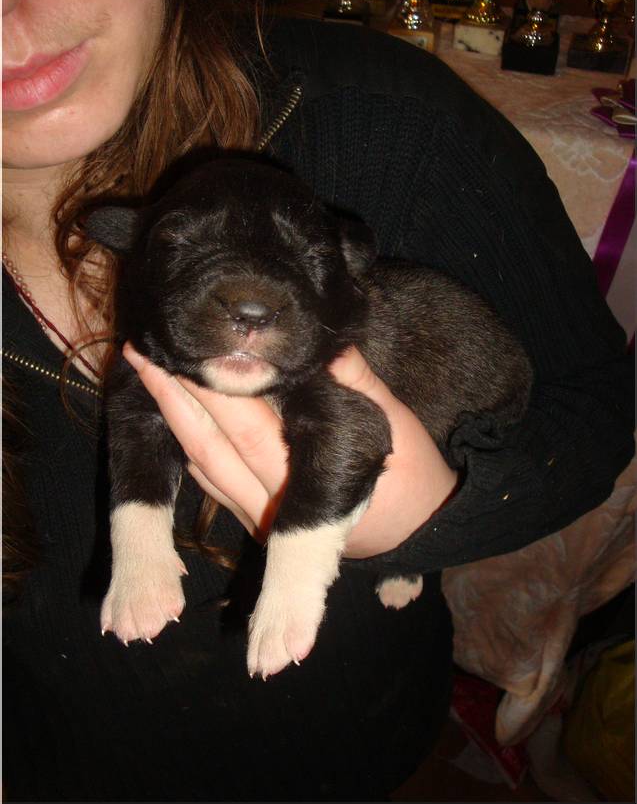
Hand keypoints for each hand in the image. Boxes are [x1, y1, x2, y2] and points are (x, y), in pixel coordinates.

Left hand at [123, 344, 457, 557]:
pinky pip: (212, 485)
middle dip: (172, 400)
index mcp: (309, 476)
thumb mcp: (396, 422)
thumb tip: (322, 342)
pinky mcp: (259, 520)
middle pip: (209, 447)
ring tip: (150, 379)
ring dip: (174, 423)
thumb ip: (358, 382)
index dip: (208, 391)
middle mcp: (274, 502)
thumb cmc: (413, 475)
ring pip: (203, 469)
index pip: (245, 427)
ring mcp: (262, 517)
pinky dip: (190, 450)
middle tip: (141, 355)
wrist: (420, 531)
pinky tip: (177, 418)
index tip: (182, 351)